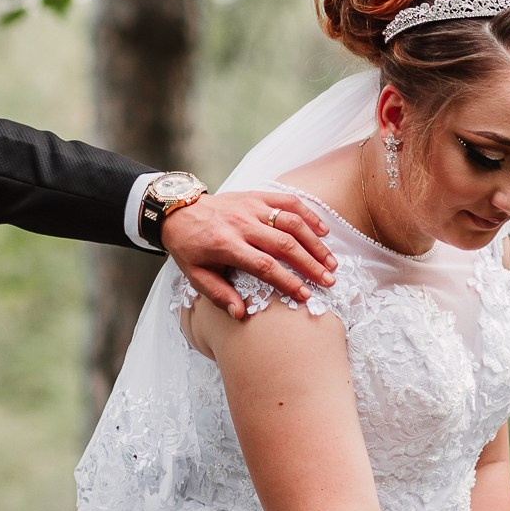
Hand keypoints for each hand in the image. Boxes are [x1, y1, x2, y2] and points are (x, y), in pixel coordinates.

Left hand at [161, 190, 336, 318]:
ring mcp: (251, 207)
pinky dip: (308, 214)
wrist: (178, 211)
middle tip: (329, 280)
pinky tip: (324, 231)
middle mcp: (241, 224)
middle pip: (284, 244)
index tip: (305, 294)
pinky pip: (287, 201)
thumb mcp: (195, 275)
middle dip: (310, 264)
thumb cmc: (189, 247)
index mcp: (225, 245)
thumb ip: (219, 294)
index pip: (263, 265)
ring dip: (314, 242)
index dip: (287, 280)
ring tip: (331, 261)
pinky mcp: (256, 196)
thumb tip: (241, 314)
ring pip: (291, 222)